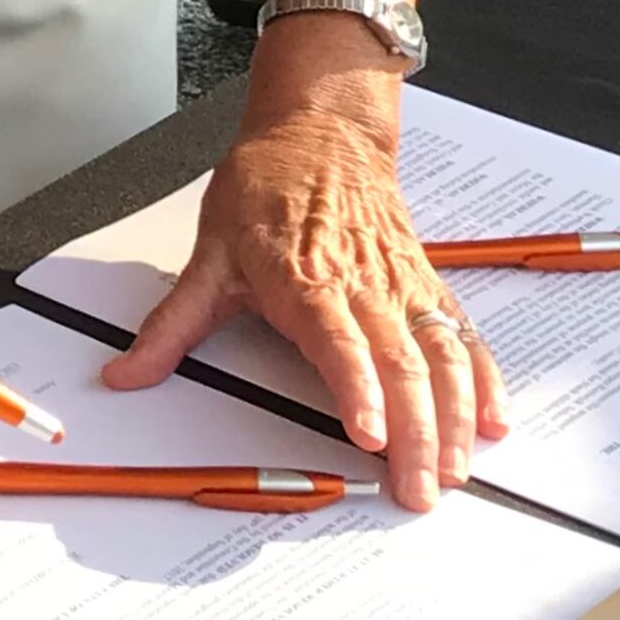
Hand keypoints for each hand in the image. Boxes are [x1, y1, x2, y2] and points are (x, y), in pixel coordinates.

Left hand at [103, 34, 500, 511]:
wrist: (321, 129)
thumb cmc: (267, 185)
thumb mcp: (209, 252)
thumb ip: (173, 325)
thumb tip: (127, 373)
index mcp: (307, 281)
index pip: (339, 343)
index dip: (357, 389)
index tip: (369, 435)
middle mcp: (363, 286)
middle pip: (401, 364)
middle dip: (417, 433)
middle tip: (418, 491)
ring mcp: (401, 286)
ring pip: (441, 355)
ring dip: (455, 415)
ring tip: (457, 469)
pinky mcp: (425, 284)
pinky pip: (462, 333)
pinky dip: (483, 378)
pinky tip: (493, 419)